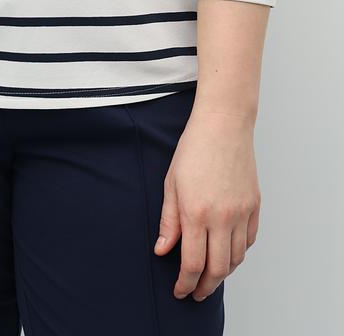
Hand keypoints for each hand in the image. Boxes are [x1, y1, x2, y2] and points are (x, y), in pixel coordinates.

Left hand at [154, 106, 260, 300]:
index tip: (179, 290)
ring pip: (235, 258)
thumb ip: (169, 221)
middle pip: (217, 269)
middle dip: (205, 287)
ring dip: (222, 273)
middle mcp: (222, 217)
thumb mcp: (171, 183)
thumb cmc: (193, 149)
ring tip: (209, 275)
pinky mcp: (255, 206)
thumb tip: (163, 251)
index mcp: (196, 212)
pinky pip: (249, 241)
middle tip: (195, 292)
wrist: (223, 126)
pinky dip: (238, 253)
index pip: (193, 263)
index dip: (185, 283)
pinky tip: (227, 252)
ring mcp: (241, 212)